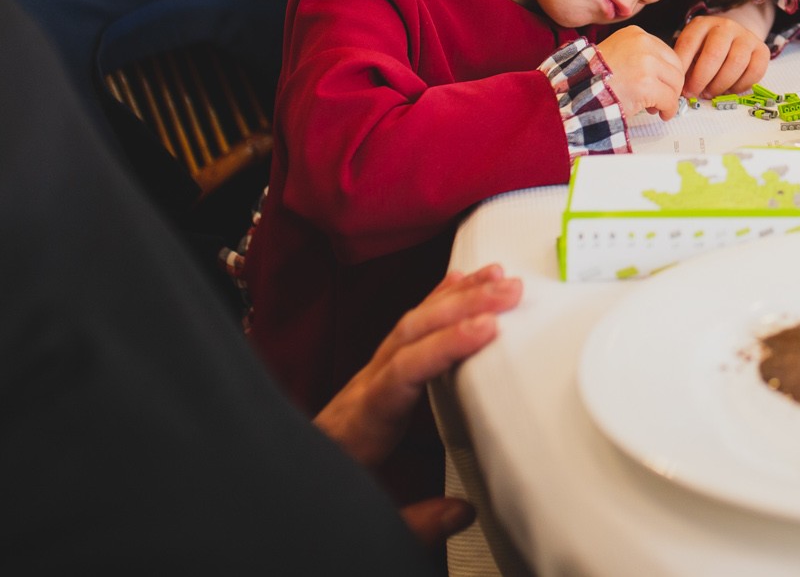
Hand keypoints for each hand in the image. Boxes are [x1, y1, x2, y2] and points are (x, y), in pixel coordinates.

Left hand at [314, 265, 522, 545]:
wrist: (290, 480)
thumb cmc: (328, 489)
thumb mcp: (370, 512)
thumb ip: (414, 520)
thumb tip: (462, 511)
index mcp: (363, 421)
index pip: (405, 371)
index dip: (446, 346)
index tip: (487, 329)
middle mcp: (365, 387)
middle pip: (412, 333)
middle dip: (462, 305)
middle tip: (509, 293)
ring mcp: (370, 376)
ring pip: (412, 322)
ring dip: (457, 296)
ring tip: (497, 278)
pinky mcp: (378, 374)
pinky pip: (408, 327)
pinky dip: (435, 300)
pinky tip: (458, 282)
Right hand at [596, 25, 686, 117]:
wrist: (574, 93)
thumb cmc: (590, 78)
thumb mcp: (615, 53)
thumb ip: (639, 57)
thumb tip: (662, 72)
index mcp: (635, 34)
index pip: (666, 52)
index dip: (666, 72)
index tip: (663, 83)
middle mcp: (642, 44)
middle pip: (675, 66)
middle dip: (671, 86)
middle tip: (663, 98)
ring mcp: (645, 63)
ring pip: (675, 83)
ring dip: (670, 98)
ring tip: (657, 107)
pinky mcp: (646, 84)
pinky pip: (670, 99)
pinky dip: (668, 110)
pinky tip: (660, 113)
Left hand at [675, 14, 770, 97]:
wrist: (734, 38)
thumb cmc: (707, 49)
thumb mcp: (691, 50)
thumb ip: (684, 65)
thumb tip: (678, 89)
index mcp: (703, 24)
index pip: (689, 43)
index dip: (683, 68)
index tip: (680, 86)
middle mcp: (726, 26)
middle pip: (714, 54)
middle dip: (701, 79)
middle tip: (694, 93)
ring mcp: (746, 37)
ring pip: (736, 63)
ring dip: (720, 85)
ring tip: (710, 93)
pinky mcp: (762, 50)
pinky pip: (754, 72)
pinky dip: (740, 86)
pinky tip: (729, 90)